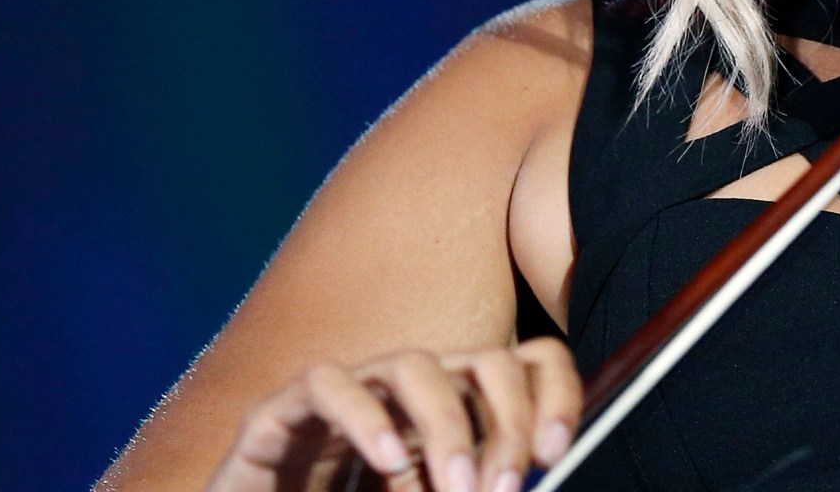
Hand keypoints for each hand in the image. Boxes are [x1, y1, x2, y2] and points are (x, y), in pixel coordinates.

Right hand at [204, 338, 581, 491]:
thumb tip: (512, 489)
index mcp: (455, 415)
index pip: (526, 367)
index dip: (553, 394)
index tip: (556, 450)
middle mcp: (409, 396)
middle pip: (484, 362)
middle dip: (505, 420)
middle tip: (503, 487)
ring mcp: (349, 396)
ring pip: (414, 365)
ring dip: (447, 426)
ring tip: (457, 488)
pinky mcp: (283, 412)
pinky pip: (327, 383)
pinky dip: (363, 418)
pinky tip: (387, 462)